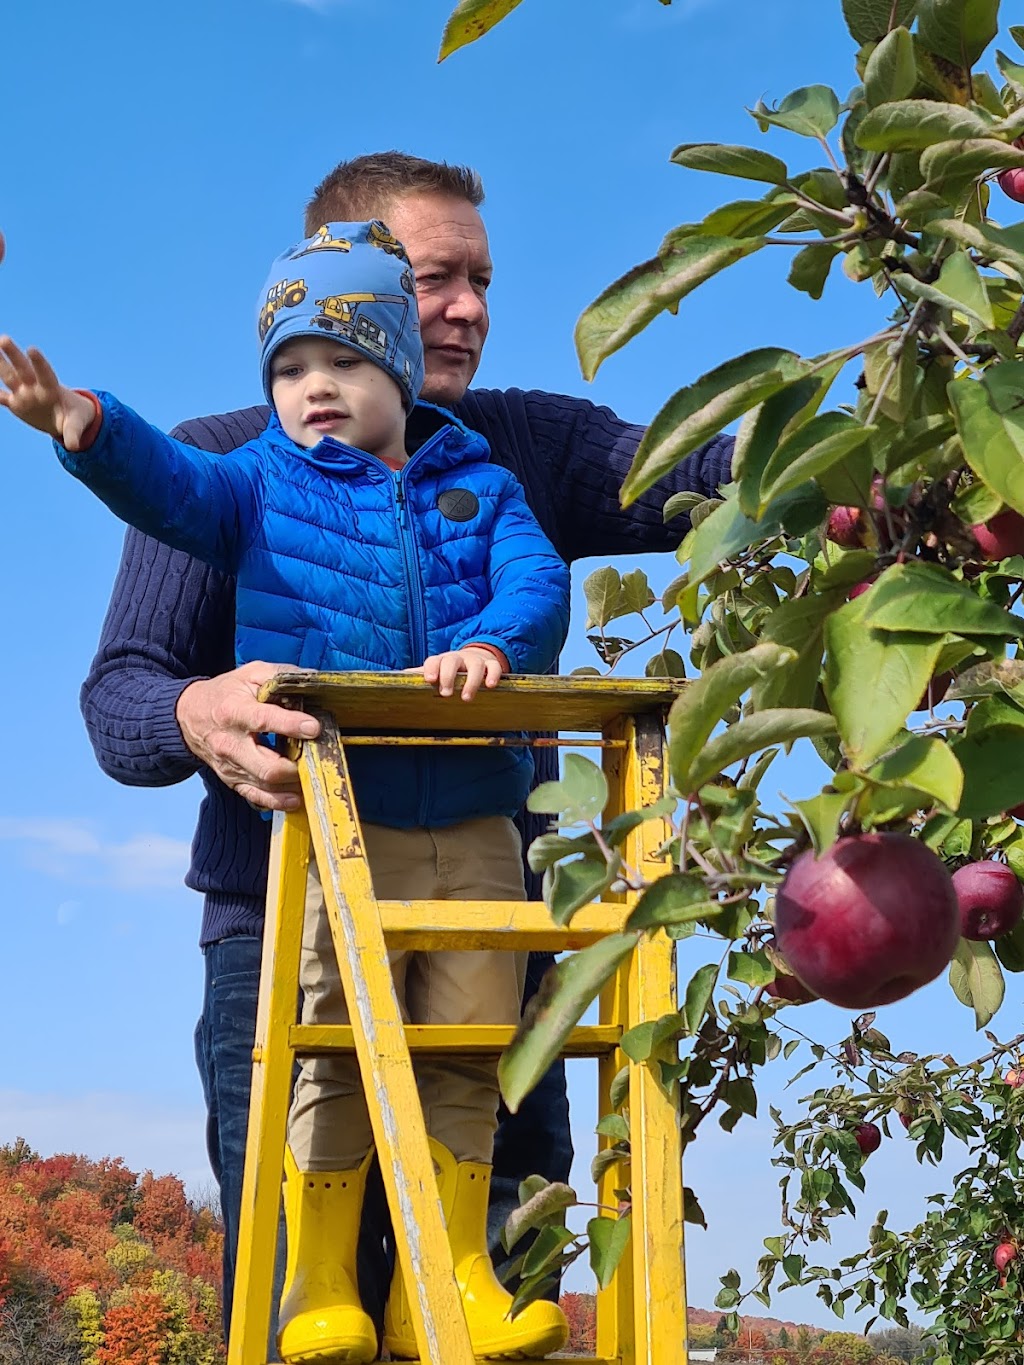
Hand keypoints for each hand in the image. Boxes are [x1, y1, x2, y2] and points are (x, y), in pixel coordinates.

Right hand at [0, 336, 94, 448]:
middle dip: (13, 355)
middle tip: (4, 339)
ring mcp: (23, 394)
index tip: (32, 349)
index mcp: (51, 389)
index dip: (39, 363)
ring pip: (8, 377)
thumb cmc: (75, 416)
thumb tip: (74, 446)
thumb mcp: (77, 424)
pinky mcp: (16, 404)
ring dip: (0, 364)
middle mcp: (35, 387)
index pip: (45, 374)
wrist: (67, 417)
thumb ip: (74, 433)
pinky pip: (0, 397)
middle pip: (22, 369)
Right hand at [175, 661, 320, 811]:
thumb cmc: (225, 694)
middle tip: (316, 757)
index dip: (291, 725)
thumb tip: (313, 681)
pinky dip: (277, 801)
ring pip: (265, 785)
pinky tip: (295, 797)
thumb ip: (281, 676)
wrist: (189, 715)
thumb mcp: (250, 674)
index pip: (264, 720)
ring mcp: (230, 766)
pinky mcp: (231, 779)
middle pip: (267, 766)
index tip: (314, 727)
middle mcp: (230, 743)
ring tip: (312, 776)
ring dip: (293, 785)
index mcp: (234, 712)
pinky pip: (255, 797)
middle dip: (297, 766)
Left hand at [419, 647, 504, 700]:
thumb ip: (420, 674)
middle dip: (448, 676)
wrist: (475, 657)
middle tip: (446, 693)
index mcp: (441, 661)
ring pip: (475, 665)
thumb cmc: (449, 669)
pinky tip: (490, 686)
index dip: (431, 668)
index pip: (434, 660)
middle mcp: (457, 658)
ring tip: (466, 698)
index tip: (429, 679)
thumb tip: (396, 678)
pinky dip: (493, 675)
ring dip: (471, 681)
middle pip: (452, 661)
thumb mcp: (436, 671)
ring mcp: (475, 661)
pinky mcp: (490, 664)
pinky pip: (494, 666)